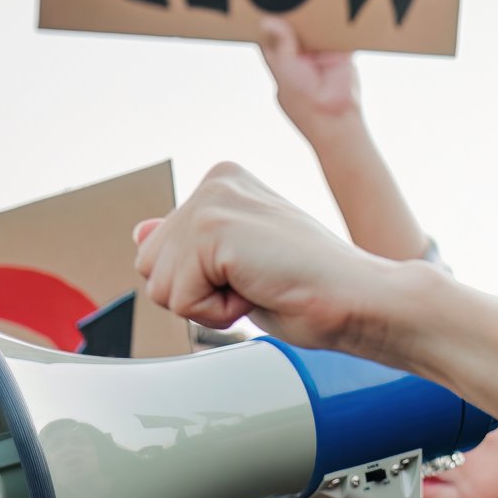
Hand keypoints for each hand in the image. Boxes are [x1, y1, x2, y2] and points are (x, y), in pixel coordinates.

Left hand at [133, 162, 402, 349]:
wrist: (358, 300)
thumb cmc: (312, 290)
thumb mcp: (237, 266)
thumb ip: (188, 247)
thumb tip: (138, 233)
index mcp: (223, 185)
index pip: (161, 251)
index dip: (203, 283)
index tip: (256, 274)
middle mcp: (214, 184)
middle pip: (149, 266)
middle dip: (197, 294)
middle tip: (256, 284)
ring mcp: (213, 201)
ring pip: (159, 285)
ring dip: (208, 305)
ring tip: (259, 286)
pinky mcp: (214, 228)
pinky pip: (181, 299)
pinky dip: (218, 313)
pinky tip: (259, 290)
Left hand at [257, 16, 363, 141]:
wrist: (335, 118)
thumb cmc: (303, 102)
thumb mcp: (285, 69)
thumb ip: (281, 44)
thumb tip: (266, 20)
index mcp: (281, 62)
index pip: (271, 37)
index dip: (267, 21)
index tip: (263, 1)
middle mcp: (300, 57)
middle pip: (293, 29)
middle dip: (292, 14)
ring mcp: (321, 55)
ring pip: (314, 30)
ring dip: (313, 17)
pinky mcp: (340, 54)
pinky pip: (338, 35)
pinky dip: (335, 24)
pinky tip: (331, 9)